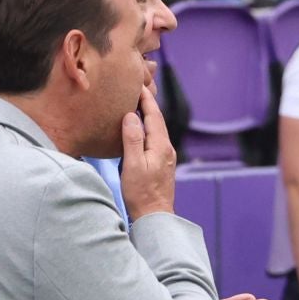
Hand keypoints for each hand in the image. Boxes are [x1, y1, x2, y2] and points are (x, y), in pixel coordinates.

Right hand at [120, 83, 176, 219]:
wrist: (155, 216)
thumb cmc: (141, 193)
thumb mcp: (132, 165)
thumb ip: (132, 139)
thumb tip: (131, 115)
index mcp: (160, 146)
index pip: (154, 115)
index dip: (146, 99)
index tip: (138, 84)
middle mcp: (167, 149)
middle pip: (158, 120)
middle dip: (149, 103)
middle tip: (138, 87)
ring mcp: (166, 157)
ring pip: (157, 129)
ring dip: (148, 115)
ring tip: (138, 103)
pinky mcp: (162, 164)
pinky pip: (155, 138)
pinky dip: (148, 128)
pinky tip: (140, 128)